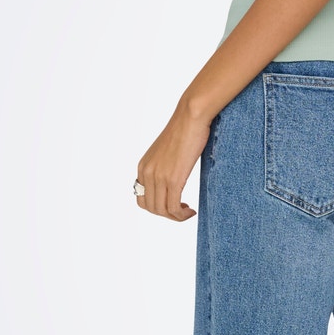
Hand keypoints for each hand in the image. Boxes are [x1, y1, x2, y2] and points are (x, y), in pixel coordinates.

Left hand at [134, 104, 211, 221]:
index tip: (174, 204)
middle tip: (182, 211)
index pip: (142, 198)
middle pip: (150, 208)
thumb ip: (164, 165)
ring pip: (161, 210)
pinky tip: (191, 211)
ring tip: (188, 212)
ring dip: (175, 217)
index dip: (157, 207)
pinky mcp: (173, 179)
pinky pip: (172, 207)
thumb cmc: (185, 130)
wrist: (191, 117)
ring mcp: (159, 177)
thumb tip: (173, 177)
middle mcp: (147, 173)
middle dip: (167, 214)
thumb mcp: (167, 151)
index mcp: (143, 167)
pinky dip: (181, 215)